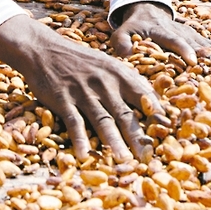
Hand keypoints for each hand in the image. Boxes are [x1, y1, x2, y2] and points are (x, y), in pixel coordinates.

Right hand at [0, 14, 161, 160]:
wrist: (42, 49)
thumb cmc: (79, 61)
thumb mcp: (106, 65)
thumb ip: (126, 84)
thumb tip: (152, 104)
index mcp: (118, 73)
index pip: (144, 96)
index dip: (157, 116)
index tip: (168, 134)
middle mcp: (104, 83)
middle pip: (125, 114)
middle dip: (138, 137)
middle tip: (149, 158)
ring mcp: (83, 91)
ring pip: (102, 120)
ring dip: (114, 142)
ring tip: (124, 160)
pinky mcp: (63, 99)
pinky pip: (74, 122)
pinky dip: (80, 139)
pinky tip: (85, 155)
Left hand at [110, 2, 210, 65]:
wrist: (148, 9)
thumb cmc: (135, 27)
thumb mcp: (123, 31)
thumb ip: (121, 42)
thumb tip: (125, 55)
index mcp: (162, 31)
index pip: (174, 40)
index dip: (184, 50)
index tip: (193, 61)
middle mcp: (180, 31)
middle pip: (197, 45)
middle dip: (210, 58)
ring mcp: (191, 34)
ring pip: (208, 46)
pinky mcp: (198, 37)